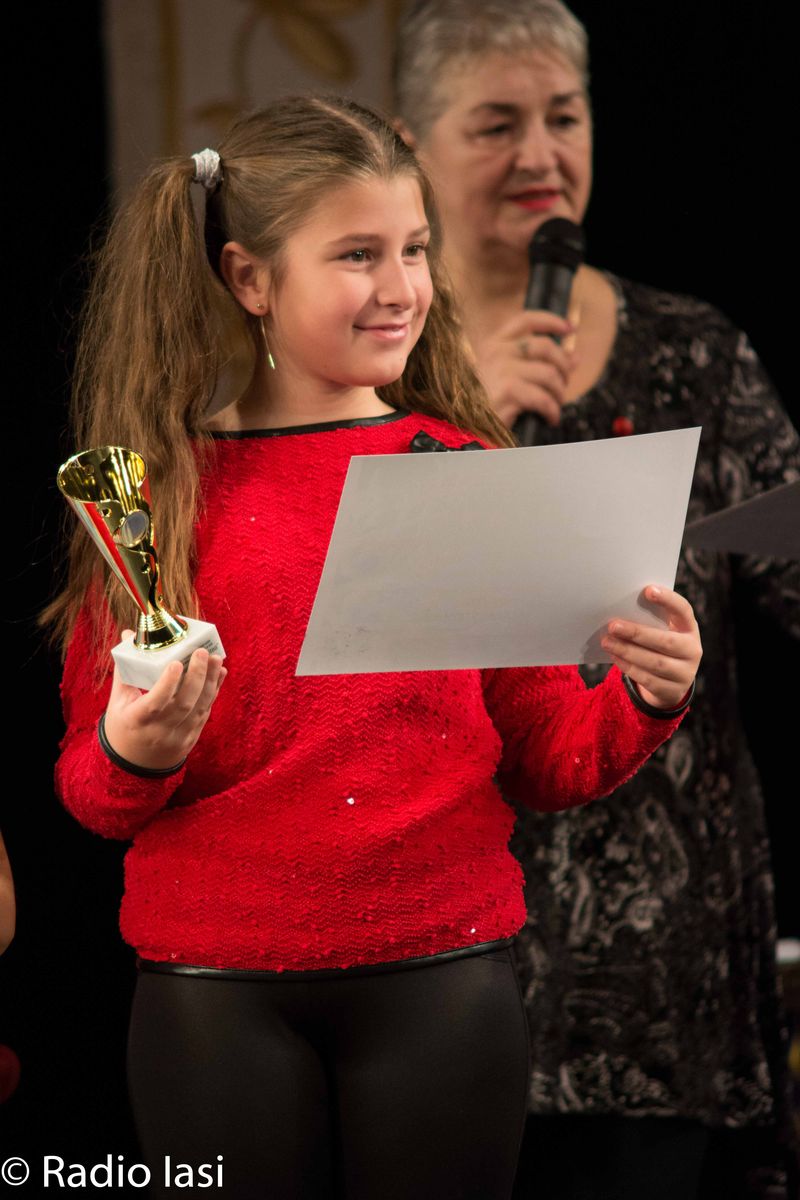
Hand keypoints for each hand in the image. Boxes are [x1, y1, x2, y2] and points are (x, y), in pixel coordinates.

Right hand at [103, 632, 226, 769]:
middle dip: (196, 677)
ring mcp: (178, 737)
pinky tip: (220, 673)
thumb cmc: (124, 725)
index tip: (176, 663)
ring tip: (216, 658)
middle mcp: (159, 732)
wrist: (135, 765)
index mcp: (137, 721)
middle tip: (202, 652)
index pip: (155, 703)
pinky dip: (213, 692)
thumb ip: (126, 669)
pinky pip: (205, 713)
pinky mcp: (192, 738)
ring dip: (211, 682)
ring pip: (199, 709)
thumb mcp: (118, 702)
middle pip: (183, 705)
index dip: (167, 684)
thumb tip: (129, 635)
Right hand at [476, 310, 575, 428]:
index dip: (552, 321)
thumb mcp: (512, 378)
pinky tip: (551, 418)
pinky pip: (543, 399)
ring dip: (559, 392)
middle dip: (563, 365)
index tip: (570, 328)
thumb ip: (541, 364)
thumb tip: (575, 357)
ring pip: (549, 374)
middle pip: (545, 346)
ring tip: (556, 405)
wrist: (467, 429)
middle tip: (564, 383)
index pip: (526, 321)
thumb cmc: (489, 404)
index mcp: (494, 345)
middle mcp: (496, 353)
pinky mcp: (506, 393)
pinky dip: (552, 410)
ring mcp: (501, 371)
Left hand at [601, 586, 701, 709]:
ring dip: (627, 651)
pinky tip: (615, 656)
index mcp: (690, 629)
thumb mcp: (662, 632)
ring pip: (655, 662)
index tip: (647, 590)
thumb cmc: (660, 647)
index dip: (668, 600)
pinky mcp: (672, 691)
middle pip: (666, 641)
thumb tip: (620, 611)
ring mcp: (685, 673)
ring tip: (607, 641)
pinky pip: (648, 679)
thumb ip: (649, 621)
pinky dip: (628, 667)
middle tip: (613, 625)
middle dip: (637, 633)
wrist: (670, 683)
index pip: (683, 610)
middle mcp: (692, 650)